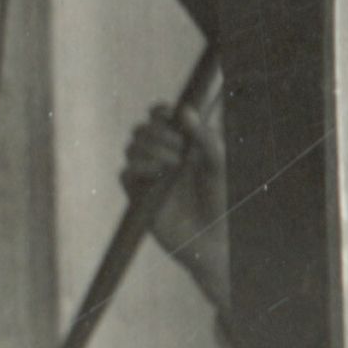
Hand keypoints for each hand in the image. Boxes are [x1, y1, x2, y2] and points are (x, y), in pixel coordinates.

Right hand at [120, 103, 228, 305]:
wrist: (214, 237)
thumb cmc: (221, 200)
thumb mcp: (218, 163)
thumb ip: (204, 136)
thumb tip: (184, 110)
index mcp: (181, 144)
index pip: (159, 117)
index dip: (160, 112)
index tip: (170, 116)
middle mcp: (162, 157)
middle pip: (142, 129)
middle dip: (158, 133)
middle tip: (180, 148)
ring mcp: (149, 176)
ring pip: (131, 148)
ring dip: (151, 149)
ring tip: (175, 164)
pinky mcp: (139, 196)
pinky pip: (125, 173)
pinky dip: (139, 168)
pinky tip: (158, 175)